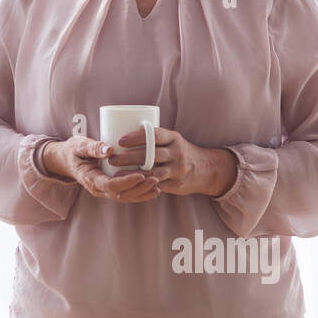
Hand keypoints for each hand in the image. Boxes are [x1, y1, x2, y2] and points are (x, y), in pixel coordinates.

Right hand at [43, 136, 161, 203]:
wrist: (68, 160)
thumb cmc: (74, 151)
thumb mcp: (79, 145)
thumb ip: (93, 147)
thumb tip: (109, 150)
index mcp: (90, 179)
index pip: (110, 185)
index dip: (127, 182)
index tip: (140, 175)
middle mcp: (98, 189)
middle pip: (121, 195)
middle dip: (139, 189)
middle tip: (154, 178)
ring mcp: (104, 191)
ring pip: (125, 197)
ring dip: (142, 193)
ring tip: (157, 184)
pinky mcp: (110, 189)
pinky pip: (127, 195)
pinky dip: (140, 194)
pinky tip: (153, 190)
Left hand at [109, 126, 236, 198]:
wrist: (206, 169)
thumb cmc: (179, 151)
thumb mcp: (172, 140)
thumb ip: (153, 138)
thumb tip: (122, 133)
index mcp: (174, 138)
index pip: (154, 135)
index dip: (137, 137)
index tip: (120, 140)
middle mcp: (177, 152)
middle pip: (150, 154)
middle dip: (129, 157)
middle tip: (112, 158)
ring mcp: (178, 169)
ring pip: (153, 172)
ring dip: (132, 174)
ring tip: (116, 174)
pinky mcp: (177, 184)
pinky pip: (157, 185)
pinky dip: (142, 185)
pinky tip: (129, 185)